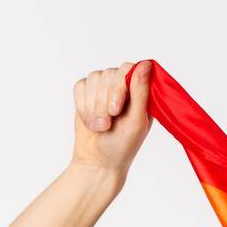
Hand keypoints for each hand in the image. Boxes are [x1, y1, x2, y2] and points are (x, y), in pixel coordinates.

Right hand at [71, 60, 152, 179]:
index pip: (129, 68)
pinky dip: (83, 106)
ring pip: (93, 79)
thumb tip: (145, 64)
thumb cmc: (122, 146)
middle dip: (104, 101)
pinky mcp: (86, 93)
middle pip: (109, 73)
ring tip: (100, 127)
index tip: (116, 110)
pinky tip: (90, 122)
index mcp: (140, 91)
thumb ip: (141, 93)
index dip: (119, 86)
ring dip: (93, 106)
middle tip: (107, 125)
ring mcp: (103, 87)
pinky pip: (80, 87)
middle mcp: (122, 85)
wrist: (98, 162)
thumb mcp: (136, 122)